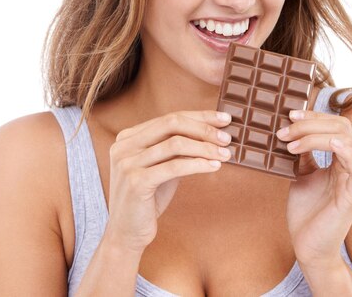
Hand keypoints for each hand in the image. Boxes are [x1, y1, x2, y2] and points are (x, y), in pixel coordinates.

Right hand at [104, 110, 231, 252]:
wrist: (126, 234)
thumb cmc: (148, 199)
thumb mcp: (162, 167)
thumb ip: (177, 148)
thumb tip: (213, 132)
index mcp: (128, 137)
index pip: (169, 117)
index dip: (200, 116)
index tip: (224, 119)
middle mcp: (124, 146)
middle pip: (171, 124)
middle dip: (204, 128)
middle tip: (227, 137)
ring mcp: (127, 163)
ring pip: (176, 144)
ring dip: (205, 147)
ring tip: (226, 154)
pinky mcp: (136, 182)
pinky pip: (174, 166)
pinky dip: (198, 164)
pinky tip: (214, 167)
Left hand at [281, 110, 351, 266]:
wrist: (307, 245)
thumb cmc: (307, 211)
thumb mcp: (302, 173)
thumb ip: (304, 152)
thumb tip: (293, 129)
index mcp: (345, 158)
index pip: (335, 124)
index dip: (313, 116)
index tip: (289, 115)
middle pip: (340, 125)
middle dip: (310, 123)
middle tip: (284, 130)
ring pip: (344, 138)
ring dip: (314, 135)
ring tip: (290, 143)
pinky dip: (342, 148)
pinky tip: (328, 144)